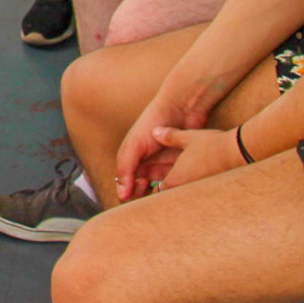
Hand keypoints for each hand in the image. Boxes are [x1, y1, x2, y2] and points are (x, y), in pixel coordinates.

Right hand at [113, 86, 211, 201]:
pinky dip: (174, 187)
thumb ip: (125, 168)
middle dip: (143, 194)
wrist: (182, 107)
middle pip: (141, 190)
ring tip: (163, 189)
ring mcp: (163, 166)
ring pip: (158, 189)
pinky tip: (176, 186)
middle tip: (149, 190)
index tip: (137, 189)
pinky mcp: (179, 166)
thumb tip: (122, 195)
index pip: (125, 185)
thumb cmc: (154, 122)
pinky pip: (174, 182)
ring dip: (159, 193)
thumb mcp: (134, 145)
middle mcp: (146, 165)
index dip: (129, 192)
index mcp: (131, 160)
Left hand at [145, 126, 243, 190]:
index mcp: (175, 180)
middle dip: (169, 193)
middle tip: (171, 185)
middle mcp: (186, 190)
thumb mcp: (188, 138)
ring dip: (185, 191)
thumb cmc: (211, 145)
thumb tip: (155, 132)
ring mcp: (200, 193)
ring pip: (186, 197)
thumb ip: (170, 137)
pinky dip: (198, 191)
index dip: (156, 187)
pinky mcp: (213, 193)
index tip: (157, 182)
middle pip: (171, 197)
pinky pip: (200, 196)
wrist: (238, 153)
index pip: (159, 191)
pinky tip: (204, 180)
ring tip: (190, 181)